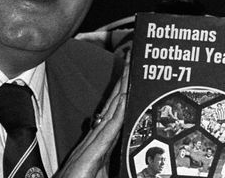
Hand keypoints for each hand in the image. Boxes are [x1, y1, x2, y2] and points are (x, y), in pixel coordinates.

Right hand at [54, 55, 129, 177]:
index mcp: (100, 141)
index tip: (131, 72)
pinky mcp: (93, 155)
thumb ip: (107, 161)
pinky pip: (110, 128)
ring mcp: (94, 144)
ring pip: (113, 110)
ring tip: (130, 66)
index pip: (115, 109)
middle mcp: (97, 137)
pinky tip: (126, 97)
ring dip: (123, 87)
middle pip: (114, 103)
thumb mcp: (98, 172)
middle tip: (131, 58)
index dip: (123, 89)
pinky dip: (119, 111)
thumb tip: (126, 159)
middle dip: (123, 80)